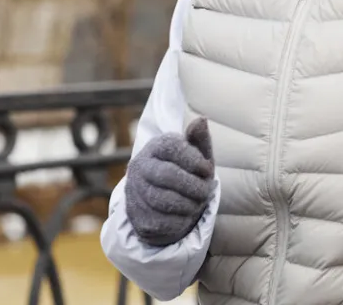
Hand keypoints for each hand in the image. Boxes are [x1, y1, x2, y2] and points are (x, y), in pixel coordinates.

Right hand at [124, 117, 214, 246]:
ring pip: (163, 200)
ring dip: (189, 204)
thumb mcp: (198, 156)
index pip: (172, 147)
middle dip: (193, 186)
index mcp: (156, 146)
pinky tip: (186, 216)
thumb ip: (200, 140)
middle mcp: (140, 166)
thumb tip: (201, 120)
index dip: (194, 160)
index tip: (208, 170)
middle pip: (167, 175)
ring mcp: (134, 192)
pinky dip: (181, 221)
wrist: (169, 204)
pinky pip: (161, 222)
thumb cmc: (189, 173)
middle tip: (207, 191)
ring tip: (198, 203)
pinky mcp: (136, 216)